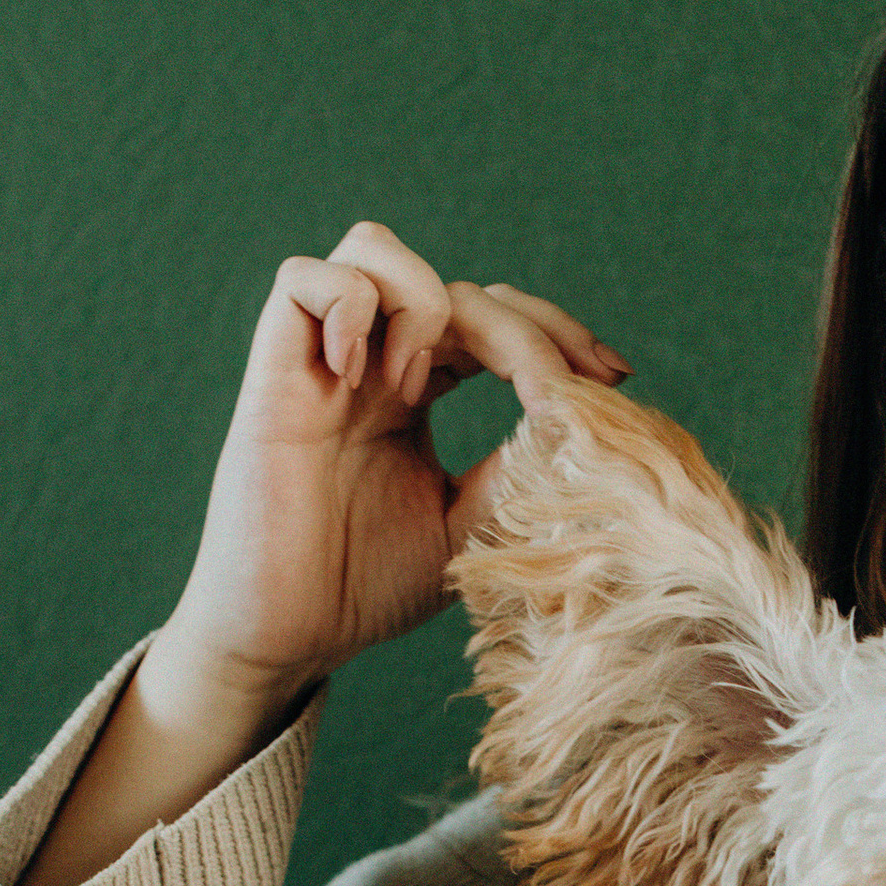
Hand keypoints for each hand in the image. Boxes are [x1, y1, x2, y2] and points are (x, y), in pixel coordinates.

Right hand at [171, 221, 630, 689]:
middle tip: (564, 383)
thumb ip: (519, 462)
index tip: (612, 377)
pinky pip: (301, 280)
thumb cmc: (368, 586)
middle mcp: (369, 365)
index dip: (554, 331)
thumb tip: (581, 412)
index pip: (490, 320)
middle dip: (522, 320)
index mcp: (413, 392)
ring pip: (372, 248)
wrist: (288, 638)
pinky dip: (345, 305)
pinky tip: (362, 381)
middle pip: (452, 283)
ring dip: (422, 302)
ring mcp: (320, 364)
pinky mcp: (273, 378)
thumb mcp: (473, 523)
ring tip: (421, 389)